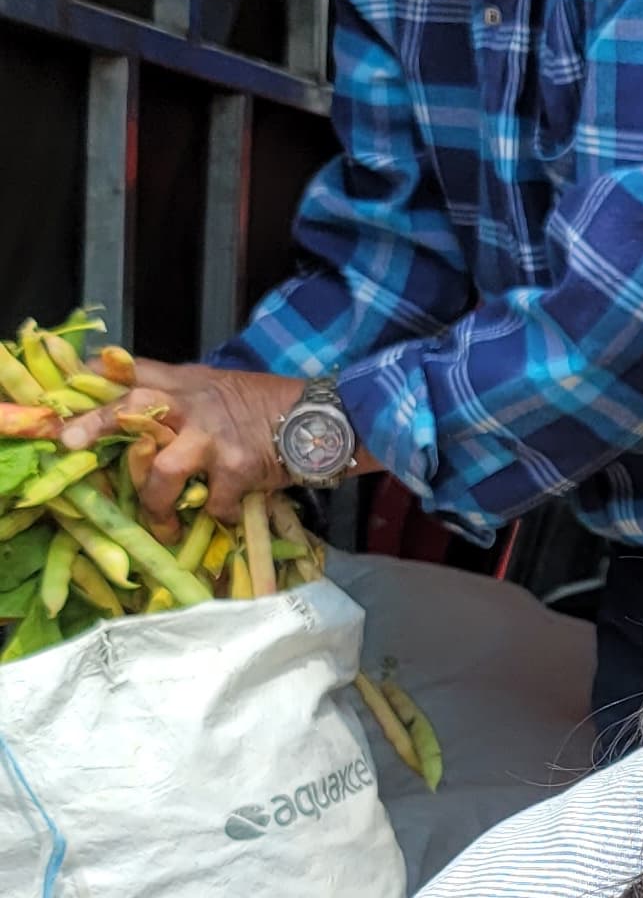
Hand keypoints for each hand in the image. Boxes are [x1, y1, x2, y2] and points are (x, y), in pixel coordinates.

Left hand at [60, 361, 302, 528]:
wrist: (321, 419)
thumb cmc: (268, 406)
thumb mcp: (218, 387)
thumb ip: (182, 398)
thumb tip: (146, 423)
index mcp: (185, 383)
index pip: (131, 370)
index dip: (93, 375)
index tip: (65, 386)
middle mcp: (192, 404)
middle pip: (131, 406)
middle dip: (95, 423)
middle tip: (68, 441)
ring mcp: (213, 437)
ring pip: (162, 471)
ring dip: (155, 504)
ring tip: (162, 526)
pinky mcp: (238, 467)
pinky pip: (212, 503)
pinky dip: (215, 515)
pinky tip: (223, 516)